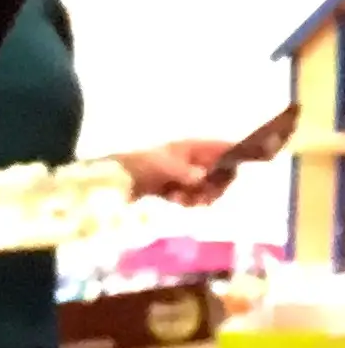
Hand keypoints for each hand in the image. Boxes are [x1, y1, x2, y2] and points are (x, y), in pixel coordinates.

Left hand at [117, 138, 236, 205]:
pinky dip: (187, 201)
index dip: (232, 163)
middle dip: (214, 188)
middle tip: (201, 197)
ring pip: (209, 188)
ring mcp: (187, 173)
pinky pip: (195, 198)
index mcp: (195, 146)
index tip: (225, 180)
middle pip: (222, 174)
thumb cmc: (141, 165)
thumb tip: (203, 177)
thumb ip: (185, 171)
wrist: (115, 178)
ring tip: (180, 199)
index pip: (227, 149)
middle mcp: (195, 158)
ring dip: (199, 197)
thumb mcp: (164, 166)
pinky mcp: (179, 188)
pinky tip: (174, 200)